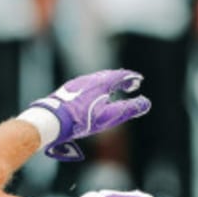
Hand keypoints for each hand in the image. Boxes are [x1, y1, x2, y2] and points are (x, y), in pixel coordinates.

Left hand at [25, 70, 150, 161]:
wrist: (51, 121)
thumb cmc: (82, 119)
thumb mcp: (109, 116)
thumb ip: (129, 109)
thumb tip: (146, 103)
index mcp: (101, 83)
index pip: (121, 75)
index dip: (132, 78)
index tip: (139, 80)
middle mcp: (89, 79)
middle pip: (109, 75)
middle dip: (122, 79)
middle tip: (130, 85)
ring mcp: (77, 84)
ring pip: (96, 80)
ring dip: (108, 84)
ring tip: (113, 91)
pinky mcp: (67, 91)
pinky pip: (86, 85)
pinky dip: (96, 88)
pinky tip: (93, 98)